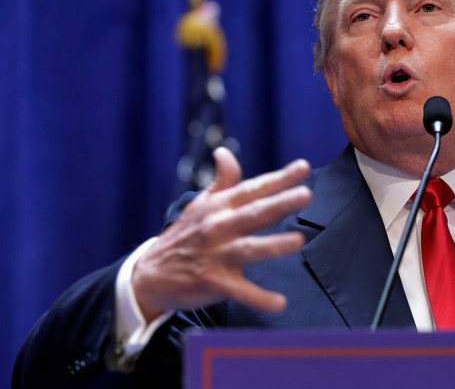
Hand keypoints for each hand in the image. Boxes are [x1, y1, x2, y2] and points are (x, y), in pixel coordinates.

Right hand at [132, 147, 310, 321]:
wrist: (150, 275)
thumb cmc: (184, 236)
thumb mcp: (200, 204)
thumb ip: (221, 180)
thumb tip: (225, 152)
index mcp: (219, 206)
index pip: (253, 188)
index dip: (280, 178)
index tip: (304, 167)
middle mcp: (219, 227)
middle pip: (254, 213)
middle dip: (280, 203)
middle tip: (305, 194)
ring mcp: (216, 255)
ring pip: (249, 249)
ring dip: (274, 245)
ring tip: (298, 240)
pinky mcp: (213, 282)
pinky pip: (240, 290)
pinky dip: (259, 298)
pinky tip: (279, 303)